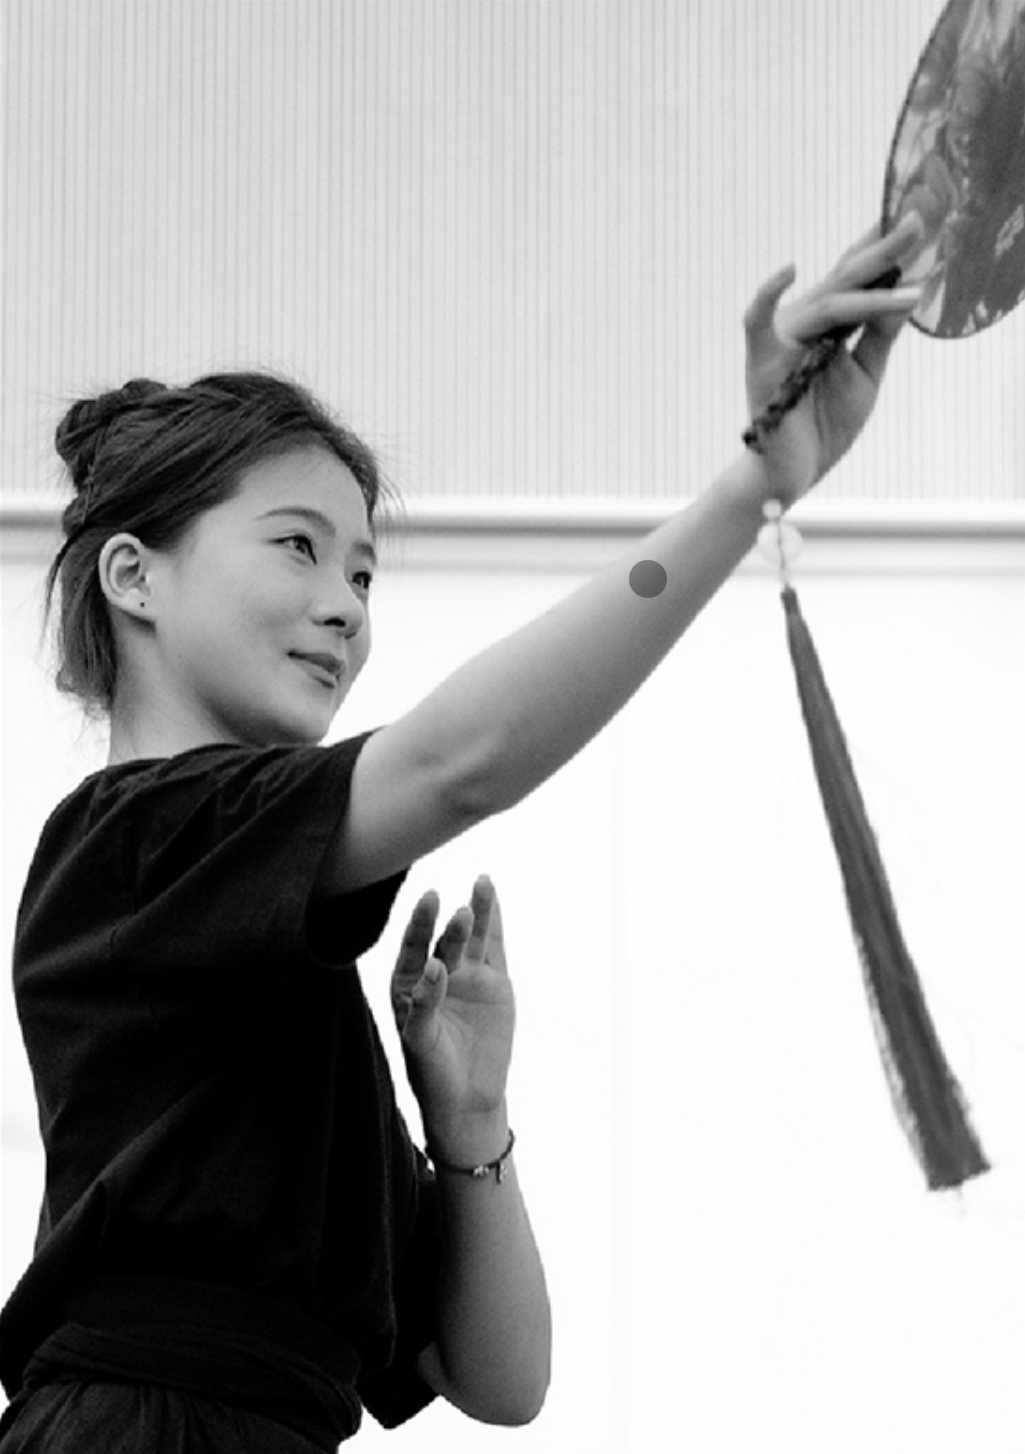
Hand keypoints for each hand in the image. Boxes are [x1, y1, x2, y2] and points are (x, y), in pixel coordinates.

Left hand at [391, 875, 514, 1156]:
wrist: (468, 1099)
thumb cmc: (433, 1073)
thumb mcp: (421, 1042)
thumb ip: (423, 1005)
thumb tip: (435, 966)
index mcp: (408, 985)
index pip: (413, 948)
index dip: (420, 923)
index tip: (429, 899)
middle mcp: (437, 974)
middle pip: (445, 943)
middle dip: (452, 927)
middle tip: (461, 913)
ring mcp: (467, 976)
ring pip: (472, 938)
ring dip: (477, 911)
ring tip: (482, 883)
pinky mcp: (494, 982)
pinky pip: (494, 947)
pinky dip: (495, 923)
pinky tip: (492, 896)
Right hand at [743, 215, 926, 504]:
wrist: (795, 471)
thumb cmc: (825, 424)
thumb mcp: (865, 373)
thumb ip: (880, 333)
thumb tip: (908, 289)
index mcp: (829, 323)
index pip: (858, 276)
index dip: (885, 247)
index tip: (917, 215)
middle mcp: (805, 322)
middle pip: (847, 278)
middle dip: (885, 250)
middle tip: (919, 219)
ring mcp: (783, 339)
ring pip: (829, 305)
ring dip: (871, 293)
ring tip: (912, 283)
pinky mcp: (762, 361)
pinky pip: (757, 321)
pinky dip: (767, 294)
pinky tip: (788, 268)